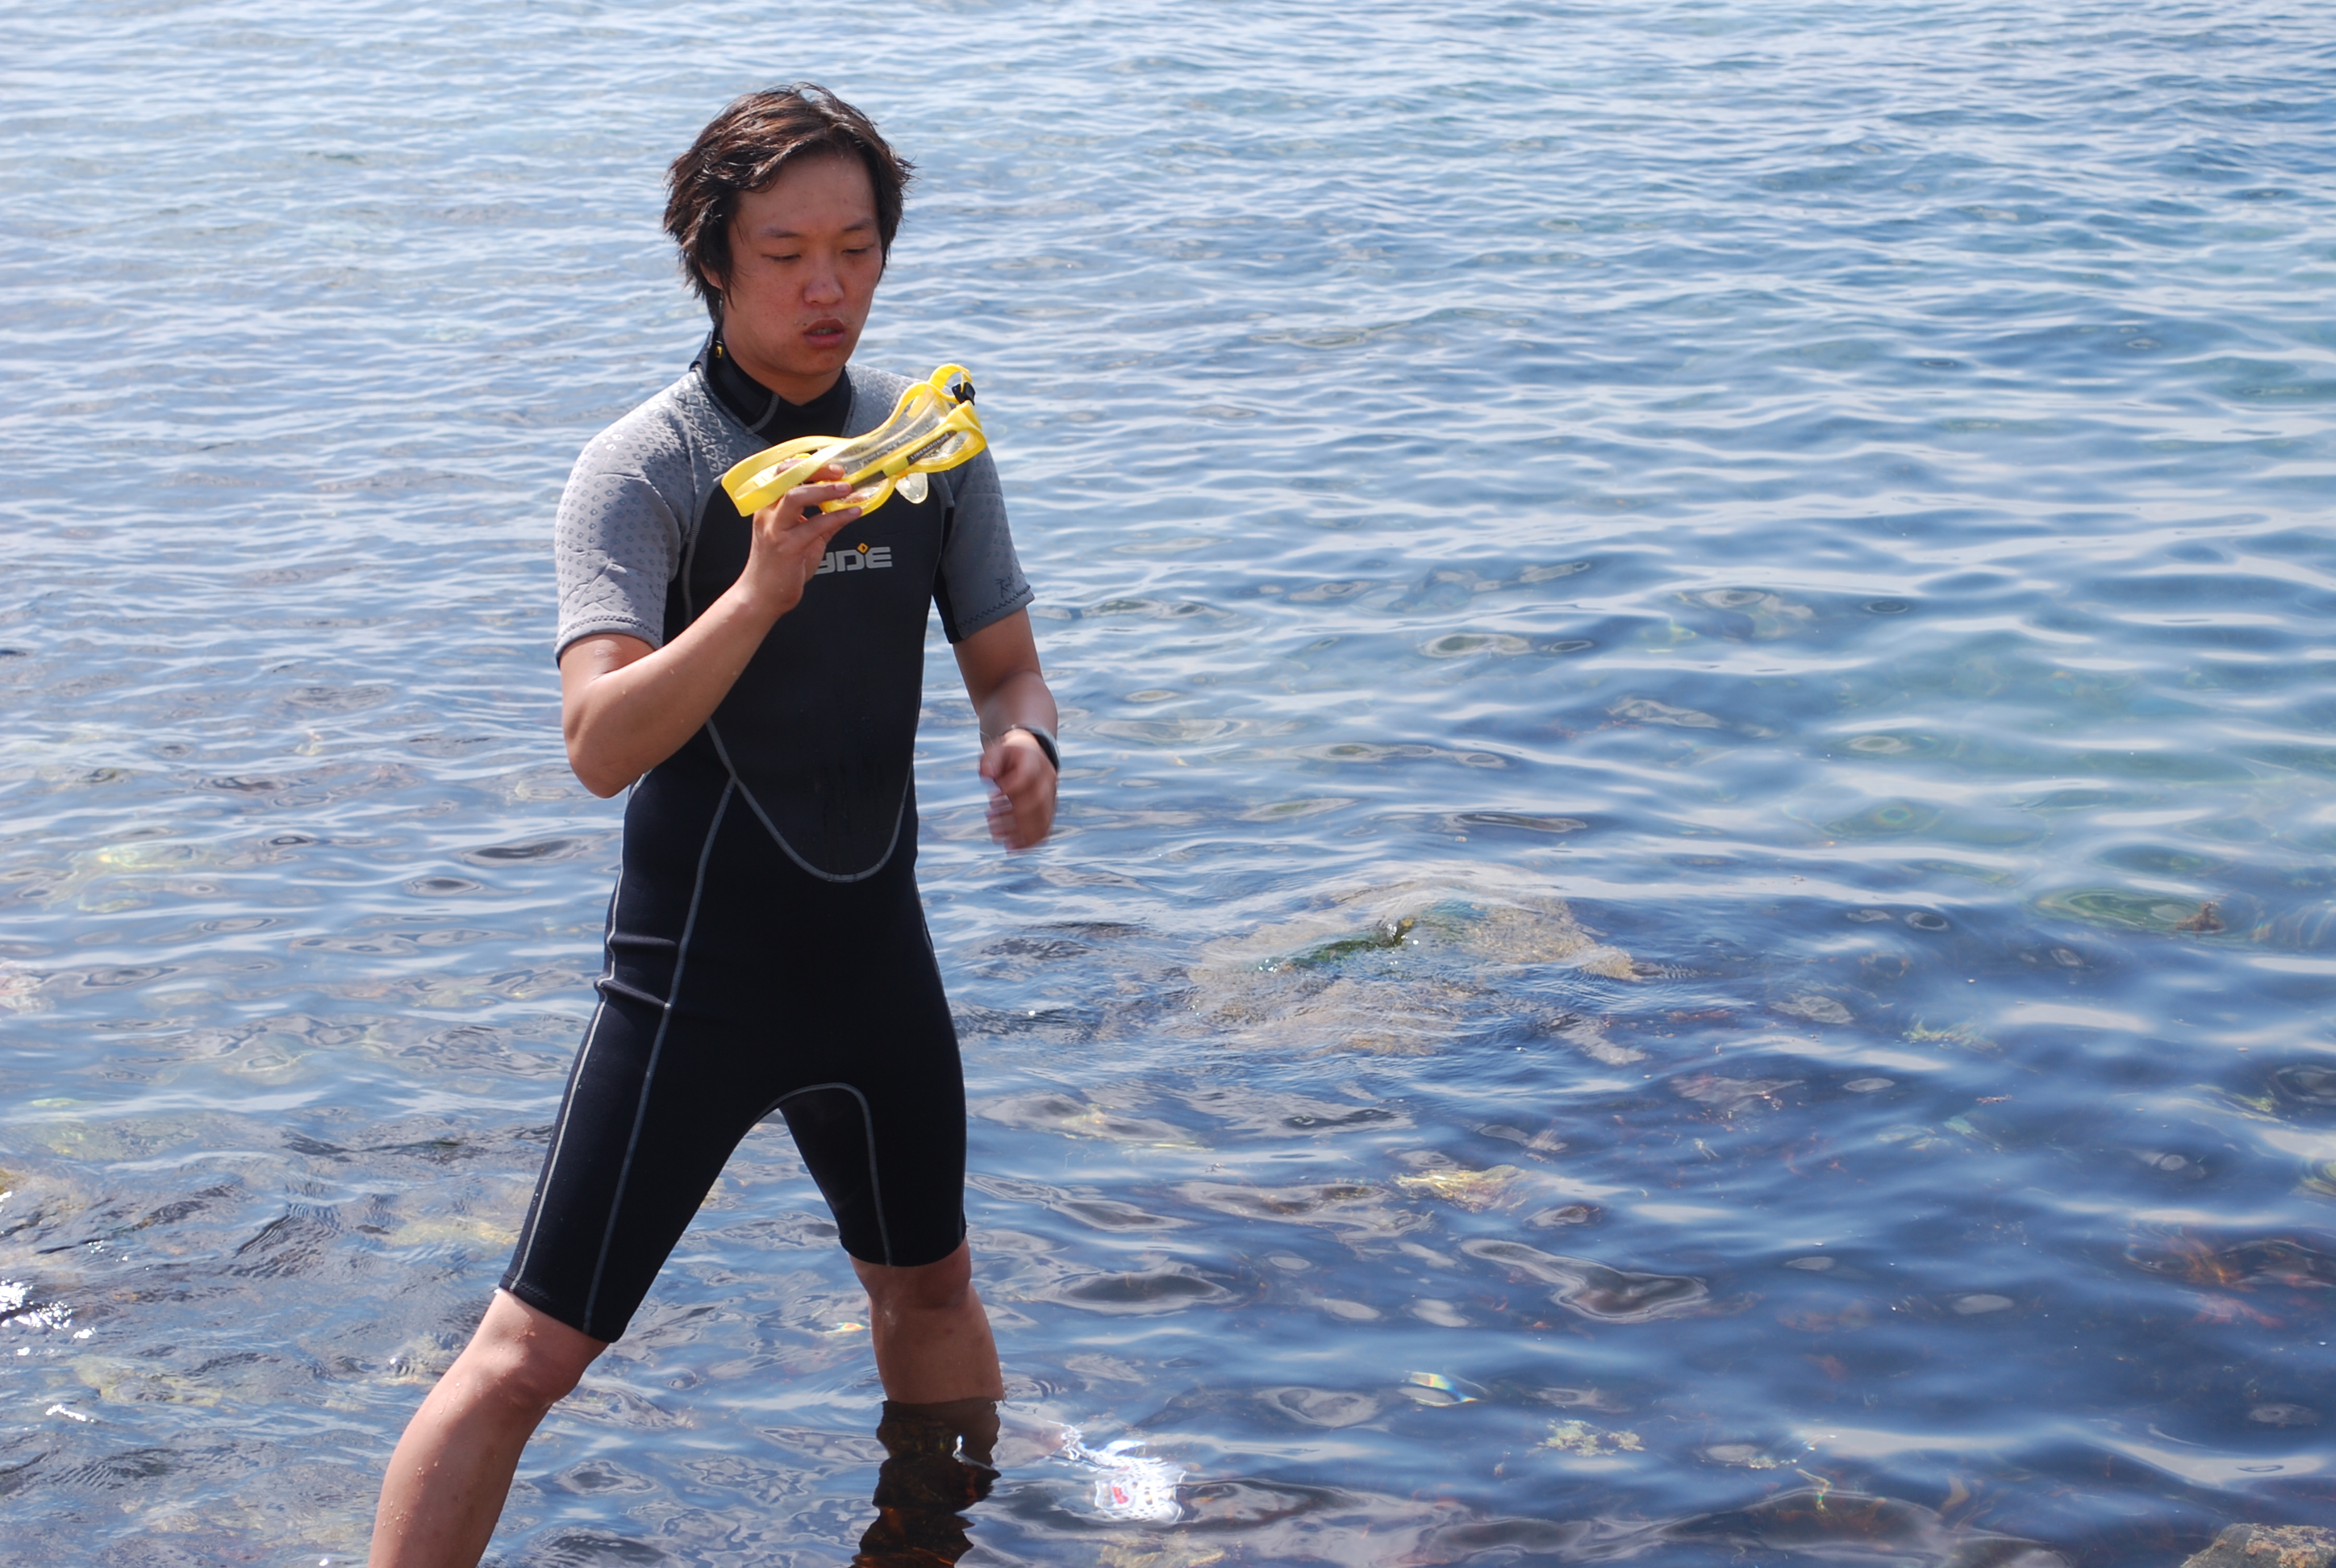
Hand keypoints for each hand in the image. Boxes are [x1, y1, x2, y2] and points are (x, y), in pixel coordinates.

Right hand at [740, 464, 860, 618]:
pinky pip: (815, 525)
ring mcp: (776, 530)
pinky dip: (838, 517)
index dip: (806, 463)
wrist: (761, 596)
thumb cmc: (777, 567)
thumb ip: (818, 521)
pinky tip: (853, 513)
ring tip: (847, 488)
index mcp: (767, 507)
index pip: (782, 472)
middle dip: (815, 469)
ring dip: (825, 489)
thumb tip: (843, 508)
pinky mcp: (787, 547)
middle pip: (786, 476)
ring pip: (796, 497)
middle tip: (839, 471)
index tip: (829, 462)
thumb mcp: (798, 538)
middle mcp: (768, 514)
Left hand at [979, 731, 1056, 849]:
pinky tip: (1014, 848)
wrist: (1031, 752)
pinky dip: (1031, 839)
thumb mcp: (996, 750)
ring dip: (1022, 833)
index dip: (1011, 790)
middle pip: (1036, 802)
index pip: (1026, 778)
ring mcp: (1051, 794)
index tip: (992, 799)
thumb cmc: (1009, 754)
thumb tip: (987, 776)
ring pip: (1042, 817)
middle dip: (1014, 818)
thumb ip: (989, 761)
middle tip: (992, 825)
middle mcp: (1047, 779)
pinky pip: (1045, 826)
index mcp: (1033, 761)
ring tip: (1002, 842)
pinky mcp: (1050, 807)